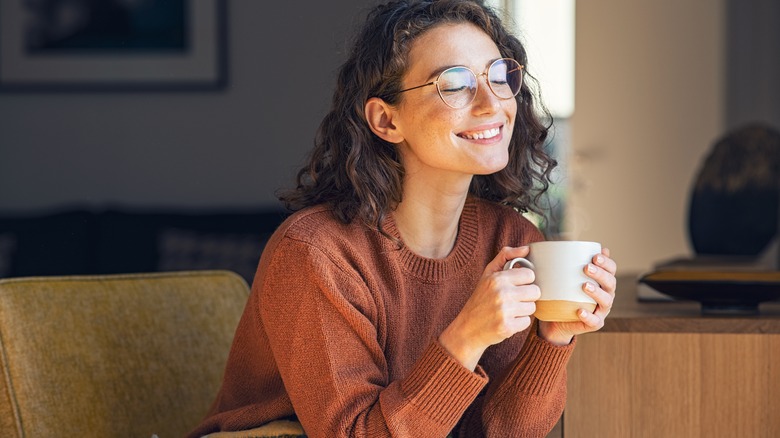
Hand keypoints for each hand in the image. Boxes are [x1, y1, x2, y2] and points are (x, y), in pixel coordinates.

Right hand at [439, 246, 540, 369]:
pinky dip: (519, 323)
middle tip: (513, 300)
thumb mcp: (488, 274)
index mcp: (498, 278)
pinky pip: (527, 322)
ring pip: (532, 307)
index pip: (530, 275)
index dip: (524, 281)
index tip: (515, 286)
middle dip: (526, 296)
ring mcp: (504, 311)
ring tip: (509, 311)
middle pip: (535, 291)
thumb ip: (506, 256)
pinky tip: (507, 321)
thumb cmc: (480, 299)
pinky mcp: (507, 327)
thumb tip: (527, 248)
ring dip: (523, 310)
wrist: (467, 328)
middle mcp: (501, 293)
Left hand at [538, 248, 617, 345]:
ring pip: (606, 301)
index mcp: (602, 281)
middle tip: (586, 268)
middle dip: (600, 274)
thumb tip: (565, 242)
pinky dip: (588, 316)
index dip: (607, 262)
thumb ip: (568, 262)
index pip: (611, 269)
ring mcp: (601, 310)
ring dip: (597, 292)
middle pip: (610, 283)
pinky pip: (594, 321)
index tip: (595, 256)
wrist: (556, 319)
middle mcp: (606, 294)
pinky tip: (580, 310)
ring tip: (584, 286)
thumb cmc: (563, 293)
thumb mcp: (564, 276)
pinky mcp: (594, 323)